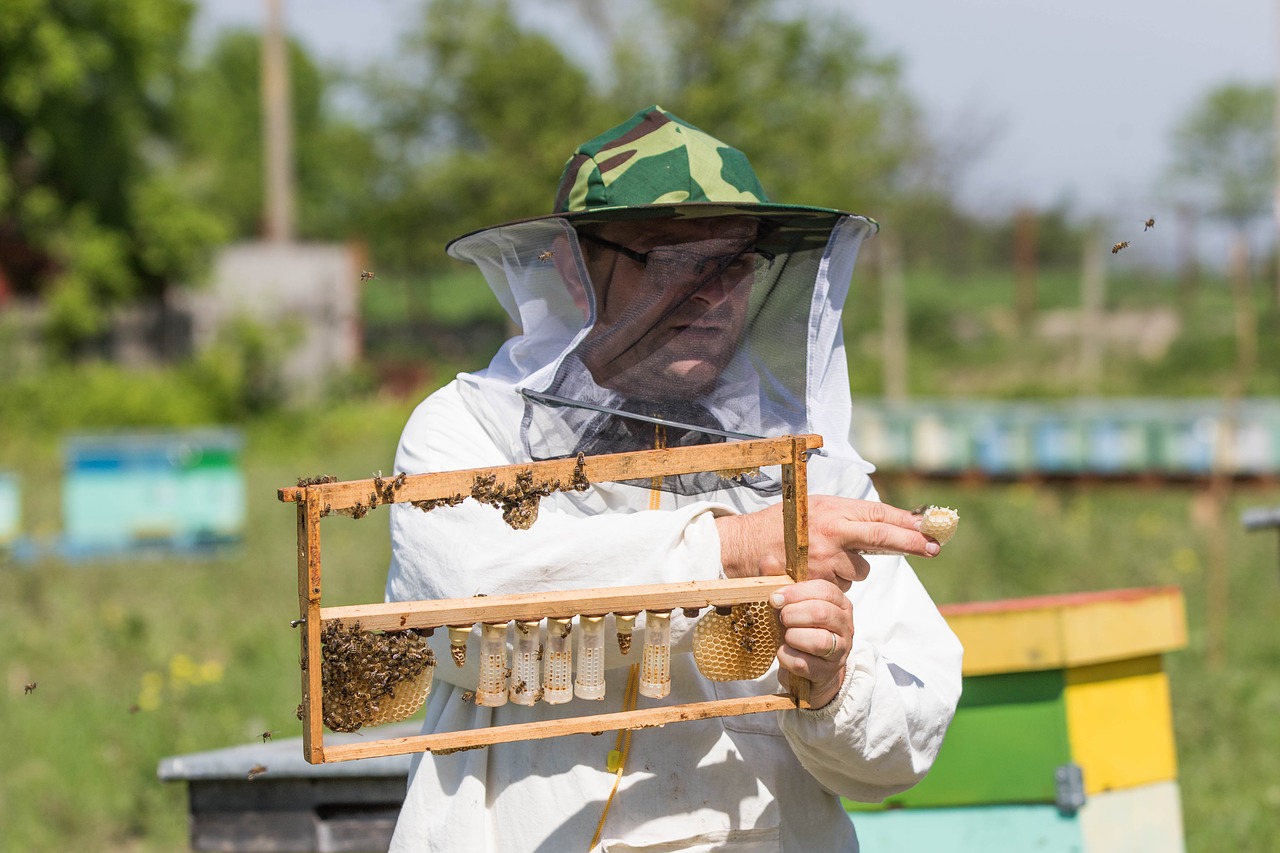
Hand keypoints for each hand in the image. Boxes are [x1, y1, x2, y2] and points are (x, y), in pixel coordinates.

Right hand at [716, 496, 939, 591]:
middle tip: (933, 547)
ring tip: (823, 559)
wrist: (743, 547)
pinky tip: (813, 572)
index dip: (907, 522)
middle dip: (912, 543)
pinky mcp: (817, 582)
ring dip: (850, 568)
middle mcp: (832, 532)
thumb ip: (847, 517)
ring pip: (860, 570)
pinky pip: (840, 586)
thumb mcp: (814, 510)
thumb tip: (886, 524)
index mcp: (833, 509)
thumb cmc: (781, 526)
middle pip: (882, 538)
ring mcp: (825, 559)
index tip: (931, 527)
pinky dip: (832, 582)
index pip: (878, 514)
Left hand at [769, 579, 852, 707]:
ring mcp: (840, 650)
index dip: (796, 592)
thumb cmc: (798, 629)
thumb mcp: (788, 604)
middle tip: (781, 619)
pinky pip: (806, 664)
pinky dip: (787, 658)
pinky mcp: (828, 671)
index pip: (824, 590)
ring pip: (818, 641)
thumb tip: (768, 561)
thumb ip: (777, 581)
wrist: (807, 668)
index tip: (775, 598)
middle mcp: (845, 624)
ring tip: (786, 637)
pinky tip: (783, 653)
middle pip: (821, 613)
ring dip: (793, 637)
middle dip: (793, 615)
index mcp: (838, 602)